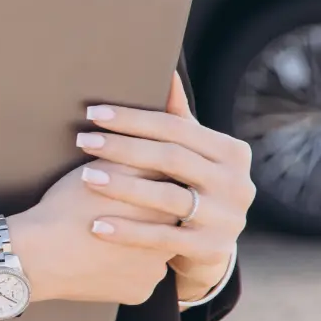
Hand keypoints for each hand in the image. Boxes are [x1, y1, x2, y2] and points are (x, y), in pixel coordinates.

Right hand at [8, 155, 188, 307]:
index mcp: (164, 208)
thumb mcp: (102, 170)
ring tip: (105, 239)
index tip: (128, 194)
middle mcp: (170, 241)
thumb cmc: (65, 209)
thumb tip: (158, 145)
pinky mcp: (140, 293)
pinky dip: (124, 271)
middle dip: (145, 220)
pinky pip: (138, 279)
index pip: (170, 194)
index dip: (148, 192)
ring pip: (153, 254)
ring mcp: (156, 272)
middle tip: (116, 215)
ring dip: (137, 246)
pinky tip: (102, 261)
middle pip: (166, 226)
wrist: (37, 255)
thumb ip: (138, 157)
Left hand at [69, 75, 251, 302]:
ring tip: (84, 177)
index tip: (93, 114)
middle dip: (123, 148)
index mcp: (232, 152)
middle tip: (82, 140)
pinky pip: (162, 239)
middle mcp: (238, 184)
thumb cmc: (191, 185)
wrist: (210, 245)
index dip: (134, 120)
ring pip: (167, 198)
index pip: (177, 128)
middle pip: (171, 158)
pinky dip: (127, 231)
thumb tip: (166, 71)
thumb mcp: (192, 153)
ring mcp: (227, 219)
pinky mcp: (211, 249)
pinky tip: (95, 225)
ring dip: (122, 186)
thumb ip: (179, 117)